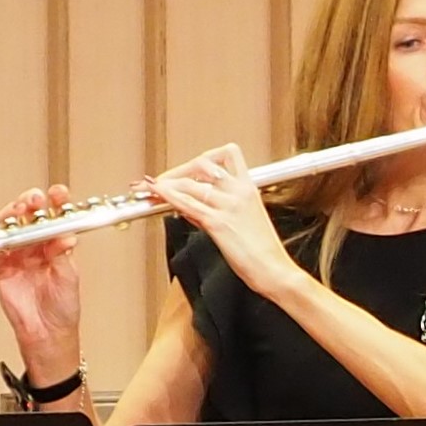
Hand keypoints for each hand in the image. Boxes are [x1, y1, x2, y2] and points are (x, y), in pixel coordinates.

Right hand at [0, 183, 85, 377]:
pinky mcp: (2, 267)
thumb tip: (66, 236)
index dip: (56, 202)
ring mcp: (18, 255)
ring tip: (18, 210)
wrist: (47, 333)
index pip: (55, 217)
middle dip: (31, 203)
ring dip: (13, 215)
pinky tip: (3, 232)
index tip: (58, 193)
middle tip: (34, 199)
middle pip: (30, 216)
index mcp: (56, 245)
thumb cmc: (62, 307)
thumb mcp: (68, 278)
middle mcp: (36, 246)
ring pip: (11, 227)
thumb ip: (63, 257)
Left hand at [142, 144, 305, 302]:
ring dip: (165, 184)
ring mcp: (228, 206)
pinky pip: (188, 204)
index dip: (202, 158)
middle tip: (160, 181)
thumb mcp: (246, 221)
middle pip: (201, 165)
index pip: (226, 154)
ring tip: (150, 189)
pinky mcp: (219, 223)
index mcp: (249, 188)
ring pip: (190, 184)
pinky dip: (168, 197)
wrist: (275, 271)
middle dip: (176, 171)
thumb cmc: (264, 253)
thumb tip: (192, 206)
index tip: (186, 170)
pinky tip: (158, 195)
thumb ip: (219, 209)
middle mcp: (238, 192)